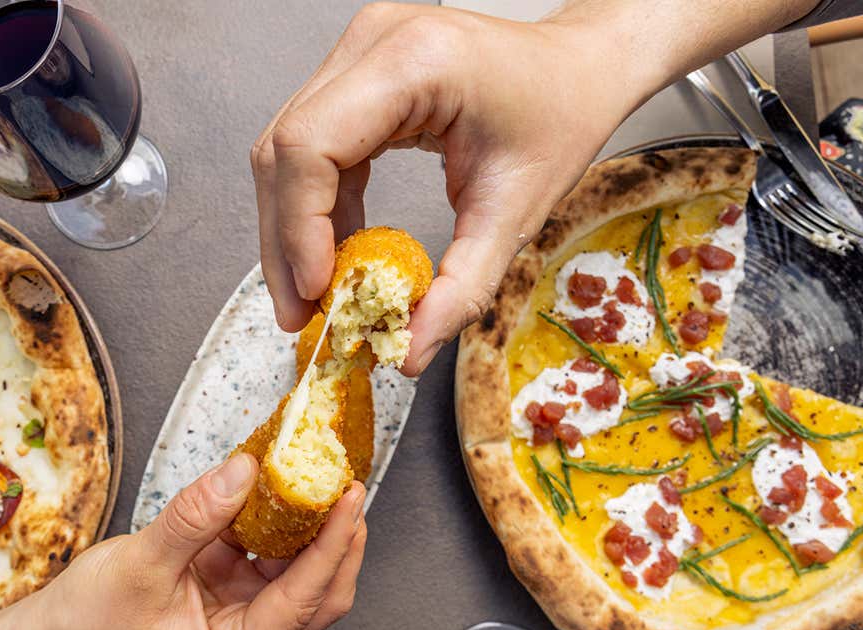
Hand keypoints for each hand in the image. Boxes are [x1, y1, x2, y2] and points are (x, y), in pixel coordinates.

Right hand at [25, 453, 366, 629]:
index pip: (302, 600)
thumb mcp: (143, 563)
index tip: (350, 498)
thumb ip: (196, 516)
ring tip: (317, 479)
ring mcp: (243, 619)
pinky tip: (274, 488)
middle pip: (317, 594)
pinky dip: (271, 522)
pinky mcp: (231, 593)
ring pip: (297, 573)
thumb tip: (244, 471)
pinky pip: (265, 554)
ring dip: (307, 528)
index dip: (332, 546)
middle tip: (347, 486)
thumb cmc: (92, 619)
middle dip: (337, 541)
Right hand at [250, 3, 660, 374]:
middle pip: (285, 149)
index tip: (320, 289)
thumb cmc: (560, 117)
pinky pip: (310, 145)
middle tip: (299, 311)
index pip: (312, 144)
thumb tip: (409, 353)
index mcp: (414, 62)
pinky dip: (314, 206)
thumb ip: (462, 288)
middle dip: (285, 240)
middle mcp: (371, 43)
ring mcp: (357, 52)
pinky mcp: (354, 73)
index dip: (301, 224)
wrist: (577, 69)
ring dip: (291, 228)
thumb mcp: (517, 214)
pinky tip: (336, 252)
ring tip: (313, 293)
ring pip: (285, 150)